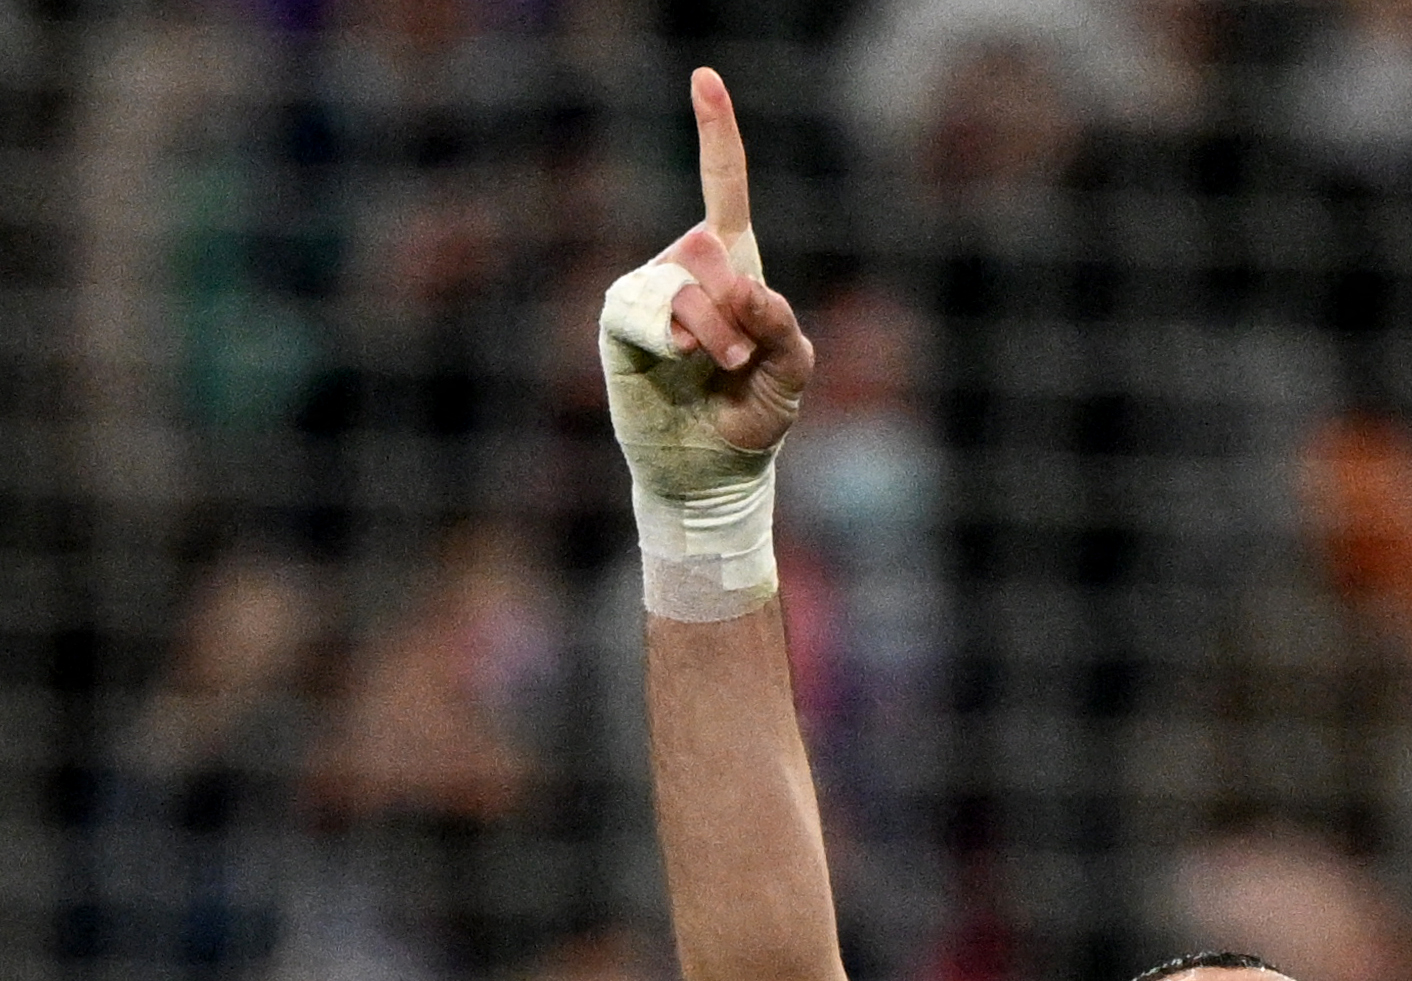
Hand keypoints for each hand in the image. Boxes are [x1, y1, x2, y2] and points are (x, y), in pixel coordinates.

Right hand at [600, 68, 813, 503]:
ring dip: (713, 334)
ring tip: (717, 370)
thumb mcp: (791, 371)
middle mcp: (684, 266)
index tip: (704, 78)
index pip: (723, 184)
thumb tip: (741, 284)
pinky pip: (646, 309)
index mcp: (731, 263)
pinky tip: (682, 363)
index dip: (715, 132)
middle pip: (712, 246)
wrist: (713, 471)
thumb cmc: (753, 415)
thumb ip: (779, 324)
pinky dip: (675, 338)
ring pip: (684, 284)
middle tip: (740, 359)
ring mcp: (648, 292)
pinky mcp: (620, 323)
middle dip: (737, 308)